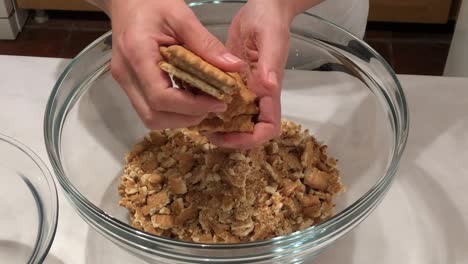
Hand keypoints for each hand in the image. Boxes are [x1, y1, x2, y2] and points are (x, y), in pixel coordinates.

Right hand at [109, 0, 244, 128]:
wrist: (126, 0)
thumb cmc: (151, 2)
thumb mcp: (182, 16)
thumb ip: (207, 44)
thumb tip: (234, 67)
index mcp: (137, 54)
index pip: (161, 97)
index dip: (192, 107)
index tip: (218, 102)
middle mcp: (126, 74)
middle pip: (153, 116)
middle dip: (186, 118)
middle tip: (213, 106)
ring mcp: (125, 81)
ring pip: (150, 117)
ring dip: (179, 118)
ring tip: (202, 104)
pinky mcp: (129, 84)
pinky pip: (149, 108)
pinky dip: (172, 110)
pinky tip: (189, 98)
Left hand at [208, 0, 294, 148]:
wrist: (264, 7)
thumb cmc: (270, 20)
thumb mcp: (271, 38)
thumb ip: (270, 64)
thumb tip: (268, 88)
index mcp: (269, 90)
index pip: (268, 127)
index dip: (251, 138)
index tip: (228, 136)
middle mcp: (258, 94)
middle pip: (248, 128)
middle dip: (229, 136)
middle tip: (205, 131)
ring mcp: (245, 89)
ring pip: (234, 117)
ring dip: (218, 124)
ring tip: (196, 120)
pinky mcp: (233, 81)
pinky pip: (223, 100)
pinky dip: (210, 105)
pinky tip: (193, 101)